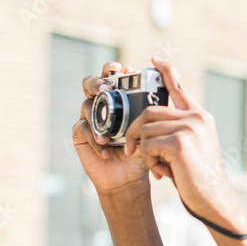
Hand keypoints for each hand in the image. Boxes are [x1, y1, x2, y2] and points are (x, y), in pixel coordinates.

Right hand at [72, 62, 150, 195]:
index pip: (109, 75)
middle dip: (97, 83)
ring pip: (85, 105)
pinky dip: (94, 139)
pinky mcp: (80, 135)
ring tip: (108, 133)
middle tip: (106, 89)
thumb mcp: (152, 125)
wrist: (131, 177)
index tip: (119, 68)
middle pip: (90, 83)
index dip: (110, 68)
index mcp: (117, 97)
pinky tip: (106, 149)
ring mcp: (89, 118)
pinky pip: (82, 129)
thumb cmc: (143, 148)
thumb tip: (166, 81)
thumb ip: (155, 105)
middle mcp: (100, 104)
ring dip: (97, 116)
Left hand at [123, 57, 246, 229]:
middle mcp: (197, 117)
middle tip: (130, 150)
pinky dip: (149, 161)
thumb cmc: (199, 179)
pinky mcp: (180, 143)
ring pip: (146, 130)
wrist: (214, 200)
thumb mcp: (190, 149)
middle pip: (149, 111)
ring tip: (158, 167)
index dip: (165, 71)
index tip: (154, 60)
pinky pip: (147, 145)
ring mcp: (190, 128)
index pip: (179, 87)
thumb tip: (147, 126)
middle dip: (134, 131)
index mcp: (200, 116)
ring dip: (144, 152)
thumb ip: (176, 132)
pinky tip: (163, 172)